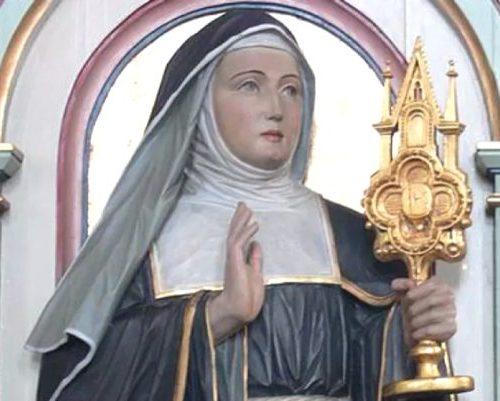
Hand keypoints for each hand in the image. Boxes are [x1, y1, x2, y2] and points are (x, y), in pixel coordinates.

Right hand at [208, 202, 263, 340]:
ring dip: (241, 221)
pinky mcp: (234, 261)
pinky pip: (239, 243)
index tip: (246, 214)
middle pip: (235, 232)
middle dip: (239, 218)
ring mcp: (232, 258)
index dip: (242, 225)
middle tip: (243, 204)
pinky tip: (254, 224)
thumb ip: (255, 258)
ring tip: (247, 208)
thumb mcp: (255, 273)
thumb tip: (256, 244)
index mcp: (238, 259)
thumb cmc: (247, 296)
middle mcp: (233, 256)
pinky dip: (246, 232)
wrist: (240, 309)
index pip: (239, 238)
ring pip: (235, 234)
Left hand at [392, 276, 456, 346]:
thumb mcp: (405, 293)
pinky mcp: (451, 328)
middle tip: (407, 315)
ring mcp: (452, 313)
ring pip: (432, 315)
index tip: (407, 298)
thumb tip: (399, 284)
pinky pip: (435, 329)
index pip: (431, 286)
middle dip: (414, 309)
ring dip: (417, 321)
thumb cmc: (414, 306)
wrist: (418, 327)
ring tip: (410, 325)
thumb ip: (402, 285)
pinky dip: (421, 332)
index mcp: (440, 286)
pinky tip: (415, 334)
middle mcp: (449, 298)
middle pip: (431, 301)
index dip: (417, 292)